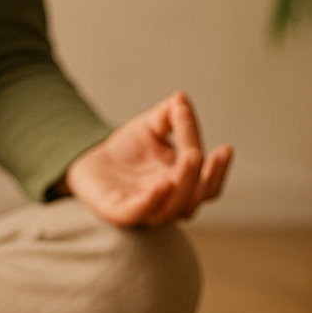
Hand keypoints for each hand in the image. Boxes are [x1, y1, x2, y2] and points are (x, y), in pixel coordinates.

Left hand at [60, 91, 231, 226]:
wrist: (88, 159)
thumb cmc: (126, 149)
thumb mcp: (151, 126)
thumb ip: (168, 114)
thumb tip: (180, 99)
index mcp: (182, 184)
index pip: (207, 182)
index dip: (218, 168)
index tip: (224, 147)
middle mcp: (167, 201)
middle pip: (196, 199)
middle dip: (205, 177)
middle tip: (200, 151)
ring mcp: (143, 209)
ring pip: (172, 209)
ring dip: (184, 184)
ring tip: (189, 156)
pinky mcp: (117, 212)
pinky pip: (138, 213)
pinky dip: (151, 202)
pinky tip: (162, 184)